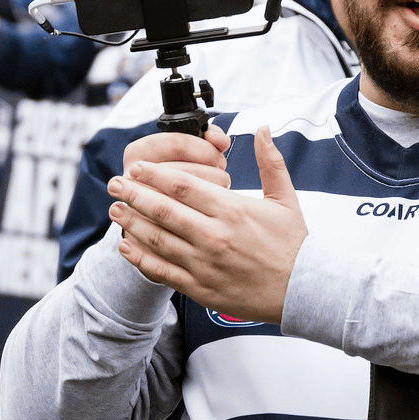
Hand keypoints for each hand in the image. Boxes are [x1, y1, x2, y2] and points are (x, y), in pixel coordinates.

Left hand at [109, 127, 305, 324]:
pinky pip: (162, 272)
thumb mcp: (285, 198)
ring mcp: (205, 264)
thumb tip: (263, 128)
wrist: (304, 290)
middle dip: (133, 194)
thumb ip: (271, 161)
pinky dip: (140, 259)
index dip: (153, 174)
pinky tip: (126, 247)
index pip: (182, 185)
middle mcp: (214, 236)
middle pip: (162, 209)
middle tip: (114, 183)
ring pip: (157, 240)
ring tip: (114, 210)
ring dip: (132, 223)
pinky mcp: (201, 288)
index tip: (136, 167)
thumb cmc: (294, 244)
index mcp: (232, 209)